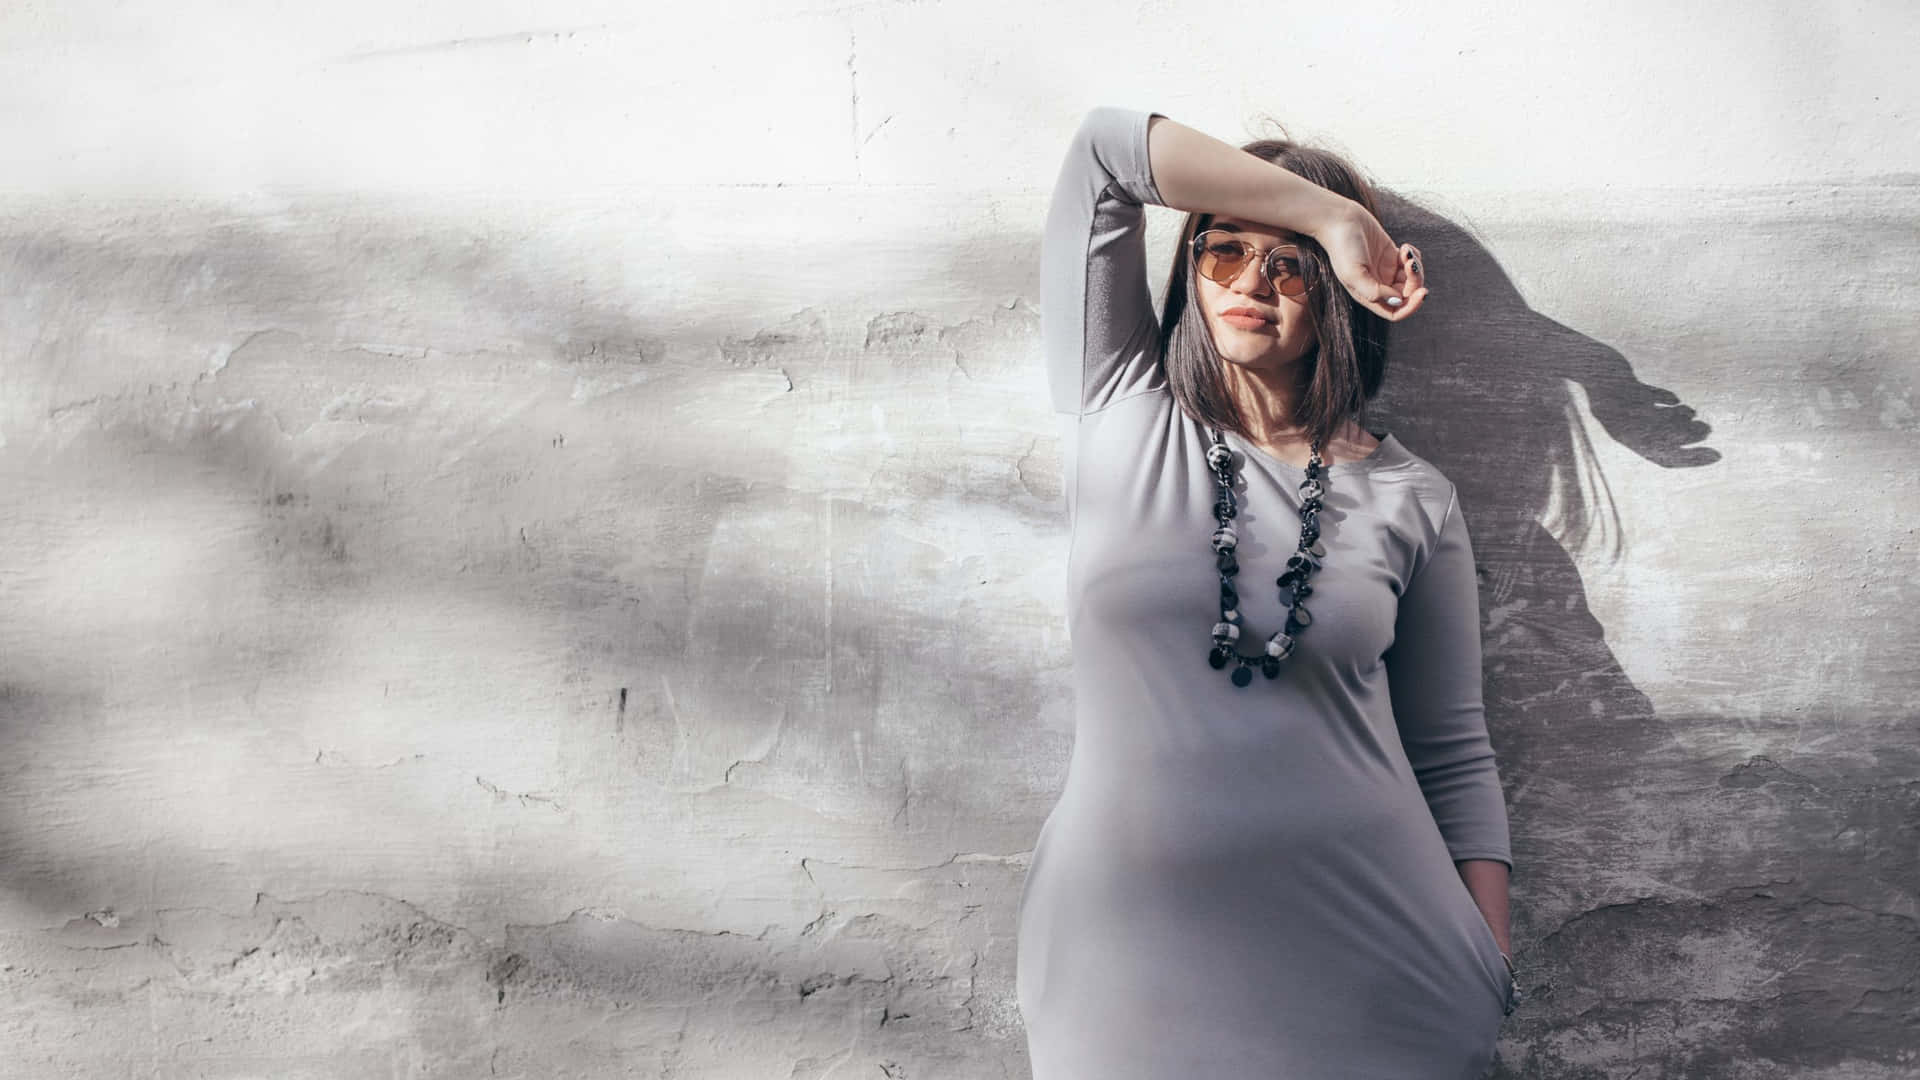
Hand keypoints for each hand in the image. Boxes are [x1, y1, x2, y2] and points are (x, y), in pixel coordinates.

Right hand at [1310, 202, 1428, 319]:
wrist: (1339, 219)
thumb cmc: (1342, 246)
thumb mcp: (1353, 272)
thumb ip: (1374, 291)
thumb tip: (1397, 301)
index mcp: (1368, 295)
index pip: (1395, 312)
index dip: (1411, 307)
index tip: (1422, 292)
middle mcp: (1378, 286)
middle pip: (1407, 294)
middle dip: (1415, 281)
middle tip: (1411, 263)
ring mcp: (1385, 270)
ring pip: (1411, 279)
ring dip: (1415, 267)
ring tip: (1406, 251)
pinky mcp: (1391, 255)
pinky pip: (1411, 263)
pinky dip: (1414, 256)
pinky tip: (1404, 247)